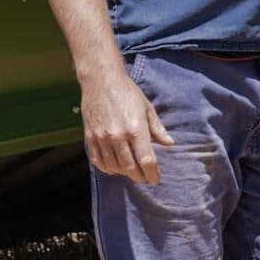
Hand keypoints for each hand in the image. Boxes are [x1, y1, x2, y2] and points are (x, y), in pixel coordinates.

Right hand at [81, 67, 173, 184]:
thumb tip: (170, 144)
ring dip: (124, 173)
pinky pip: (98, 161)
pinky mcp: (90, 137)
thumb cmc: (128, 92)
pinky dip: (107, 168)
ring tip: (131, 171)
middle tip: (144, 177)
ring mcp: (102, 138)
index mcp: (136, 129)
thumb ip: (157, 129)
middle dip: (139, 176)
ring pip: (114, 167)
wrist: (101, 80)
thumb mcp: (147, 108)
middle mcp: (118, 136)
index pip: (146, 160)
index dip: (152, 174)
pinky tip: (114, 167)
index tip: (155, 179)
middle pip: (130, 168)